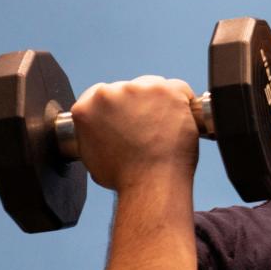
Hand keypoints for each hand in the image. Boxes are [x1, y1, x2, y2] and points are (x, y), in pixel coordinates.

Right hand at [70, 75, 199, 193]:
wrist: (151, 184)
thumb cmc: (125, 177)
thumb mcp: (92, 154)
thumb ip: (93, 132)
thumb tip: (103, 128)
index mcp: (87, 108)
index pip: (103, 94)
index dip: (120, 106)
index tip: (130, 116)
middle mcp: (109, 94)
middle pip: (129, 88)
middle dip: (139, 104)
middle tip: (150, 127)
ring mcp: (138, 90)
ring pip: (154, 86)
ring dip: (160, 101)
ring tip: (165, 128)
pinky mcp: (166, 91)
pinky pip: (179, 88)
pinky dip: (184, 101)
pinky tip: (181, 119)